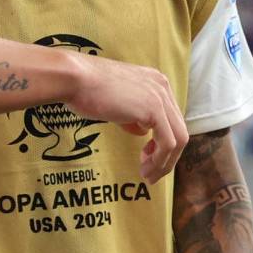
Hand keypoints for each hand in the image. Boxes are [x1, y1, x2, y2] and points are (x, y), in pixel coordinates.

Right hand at [63, 54, 187, 182]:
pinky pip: (167, 143)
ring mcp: (160, 97)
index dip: (161, 142)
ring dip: (164, 162)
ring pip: (179, 139)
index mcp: (155, 81)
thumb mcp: (117, 100)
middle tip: (150, 171)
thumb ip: (133, 114)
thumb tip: (142, 130)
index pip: (170, 118)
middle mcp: (162, 87)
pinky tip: (145, 167)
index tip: (146, 156)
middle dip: (167, 156)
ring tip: (148, 175)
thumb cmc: (86, 88)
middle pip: (179, 130)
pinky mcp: (153, 109)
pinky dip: (159, 160)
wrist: (74, 78)